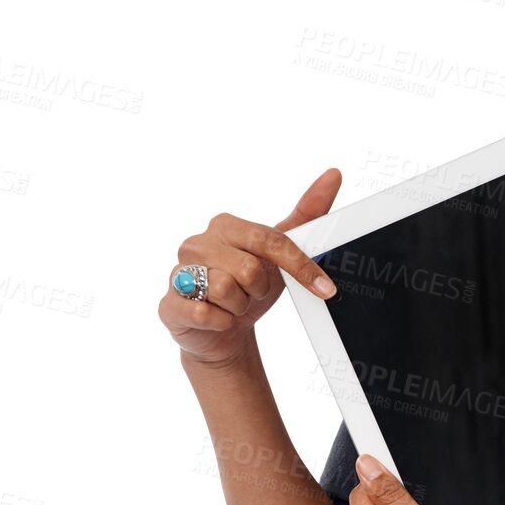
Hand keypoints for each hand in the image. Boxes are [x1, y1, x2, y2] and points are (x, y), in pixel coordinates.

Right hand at [159, 169, 342, 369]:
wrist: (222, 330)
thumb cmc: (249, 285)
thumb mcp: (281, 252)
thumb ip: (307, 215)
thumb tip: (334, 174)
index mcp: (225, 225)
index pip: (270, 240)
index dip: (300, 267)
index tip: (324, 288)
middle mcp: (197, 243)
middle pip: (250, 270)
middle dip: (260, 289)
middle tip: (252, 292)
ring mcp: (179, 272)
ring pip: (227, 292)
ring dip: (240, 307)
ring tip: (233, 304)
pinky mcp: (170, 305)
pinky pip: (207, 314)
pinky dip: (222, 322)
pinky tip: (217, 317)